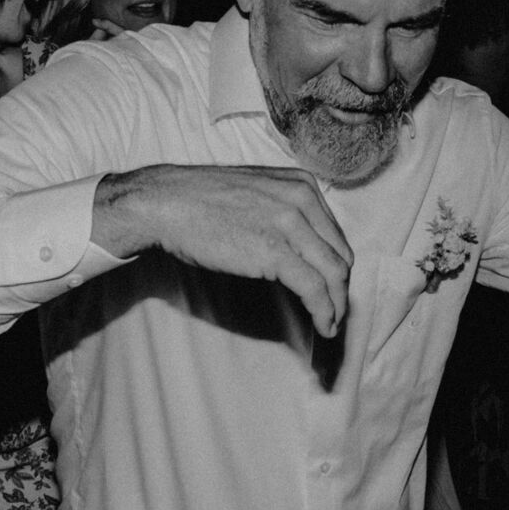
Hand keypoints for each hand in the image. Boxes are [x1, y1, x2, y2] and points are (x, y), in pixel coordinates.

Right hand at [95, 165, 353, 336]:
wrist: (167, 203)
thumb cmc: (203, 202)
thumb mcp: (258, 192)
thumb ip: (286, 211)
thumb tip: (303, 247)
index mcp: (302, 184)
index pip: (335, 234)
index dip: (338, 267)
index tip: (334, 288)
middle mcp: (303, 200)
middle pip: (340, 255)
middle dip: (341, 288)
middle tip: (336, 311)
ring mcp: (291, 225)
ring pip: (333, 274)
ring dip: (337, 306)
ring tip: (331, 325)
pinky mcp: (276, 252)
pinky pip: (314, 289)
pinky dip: (324, 311)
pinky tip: (323, 325)